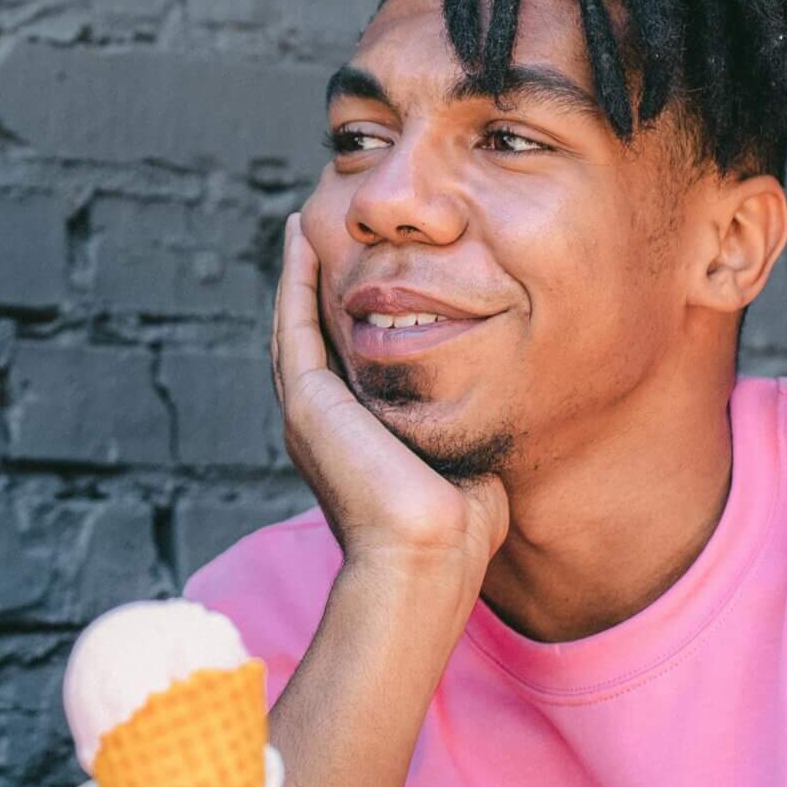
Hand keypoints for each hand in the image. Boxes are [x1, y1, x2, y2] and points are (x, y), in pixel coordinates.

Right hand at [270, 214, 507, 593]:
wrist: (425, 560)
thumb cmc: (457, 534)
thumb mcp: (464, 465)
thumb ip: (463, 430)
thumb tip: (492, 406)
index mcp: (354, 439)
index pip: (344, 364)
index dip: (345, 318)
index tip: (359, 277)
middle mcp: (323, 423)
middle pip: (311, 337)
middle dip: (314, 286)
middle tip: (317, 232)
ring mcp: (309, 413)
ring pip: (295, 325)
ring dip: (296, 274)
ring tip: (302, 227)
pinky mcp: (307, 404)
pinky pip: (294, 326)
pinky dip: (293, 281)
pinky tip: (299, 241)